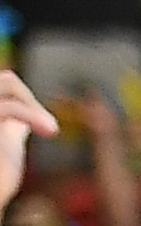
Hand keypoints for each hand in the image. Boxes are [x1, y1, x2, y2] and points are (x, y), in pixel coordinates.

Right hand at [0, 74, 50, 220]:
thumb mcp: (6, 147)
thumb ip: (12, 129)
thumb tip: (23, 120)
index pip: (3, 82)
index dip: (26, 97)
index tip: (45, 126)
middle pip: (5, 78)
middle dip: (29, 97)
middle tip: (49, 126)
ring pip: (6, 81)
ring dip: (33, 106)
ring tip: (51, 130)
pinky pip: (9, 107)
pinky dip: (32, 114)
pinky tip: (50, 130)